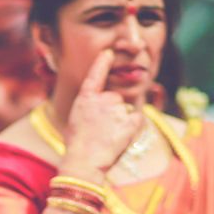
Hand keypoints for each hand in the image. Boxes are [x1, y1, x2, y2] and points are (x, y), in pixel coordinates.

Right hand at [62, 49, 144, 176]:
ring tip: (108, 138)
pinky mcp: (130, 123)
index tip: (109, 52)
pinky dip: (135, 126)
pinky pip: (138, 118)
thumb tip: (98, 104)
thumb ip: (89, 107)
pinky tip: (123, 137)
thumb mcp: (74, 120)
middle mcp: (103, 99)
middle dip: (112, 110)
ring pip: (125, 110)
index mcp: (85, 98)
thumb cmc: (76, 145)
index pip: (96, 74)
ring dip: (121, 121)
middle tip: (101, 130)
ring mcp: (117, 110)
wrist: (83, 161)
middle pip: (115, 98)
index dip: (102, 62)